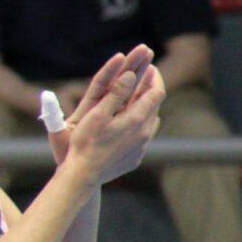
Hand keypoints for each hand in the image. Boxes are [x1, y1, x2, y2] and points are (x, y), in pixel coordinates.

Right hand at [57, 46, 164, 185]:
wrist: (85, 175)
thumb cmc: (86, 142)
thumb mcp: (97, 114)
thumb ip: (115, 94)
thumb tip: (131, 74)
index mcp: (136, 119)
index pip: (156, 92)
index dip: (154, 77)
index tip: (149, 66)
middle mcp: (145, 132)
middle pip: (155, 105)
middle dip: (150, 88)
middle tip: (145, 76)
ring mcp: (142, 146)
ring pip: (151, 121)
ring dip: (146, 106)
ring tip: (138, 98)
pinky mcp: (136, 156)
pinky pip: (144, 136)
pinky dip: (140, 124)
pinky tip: (130, 124)